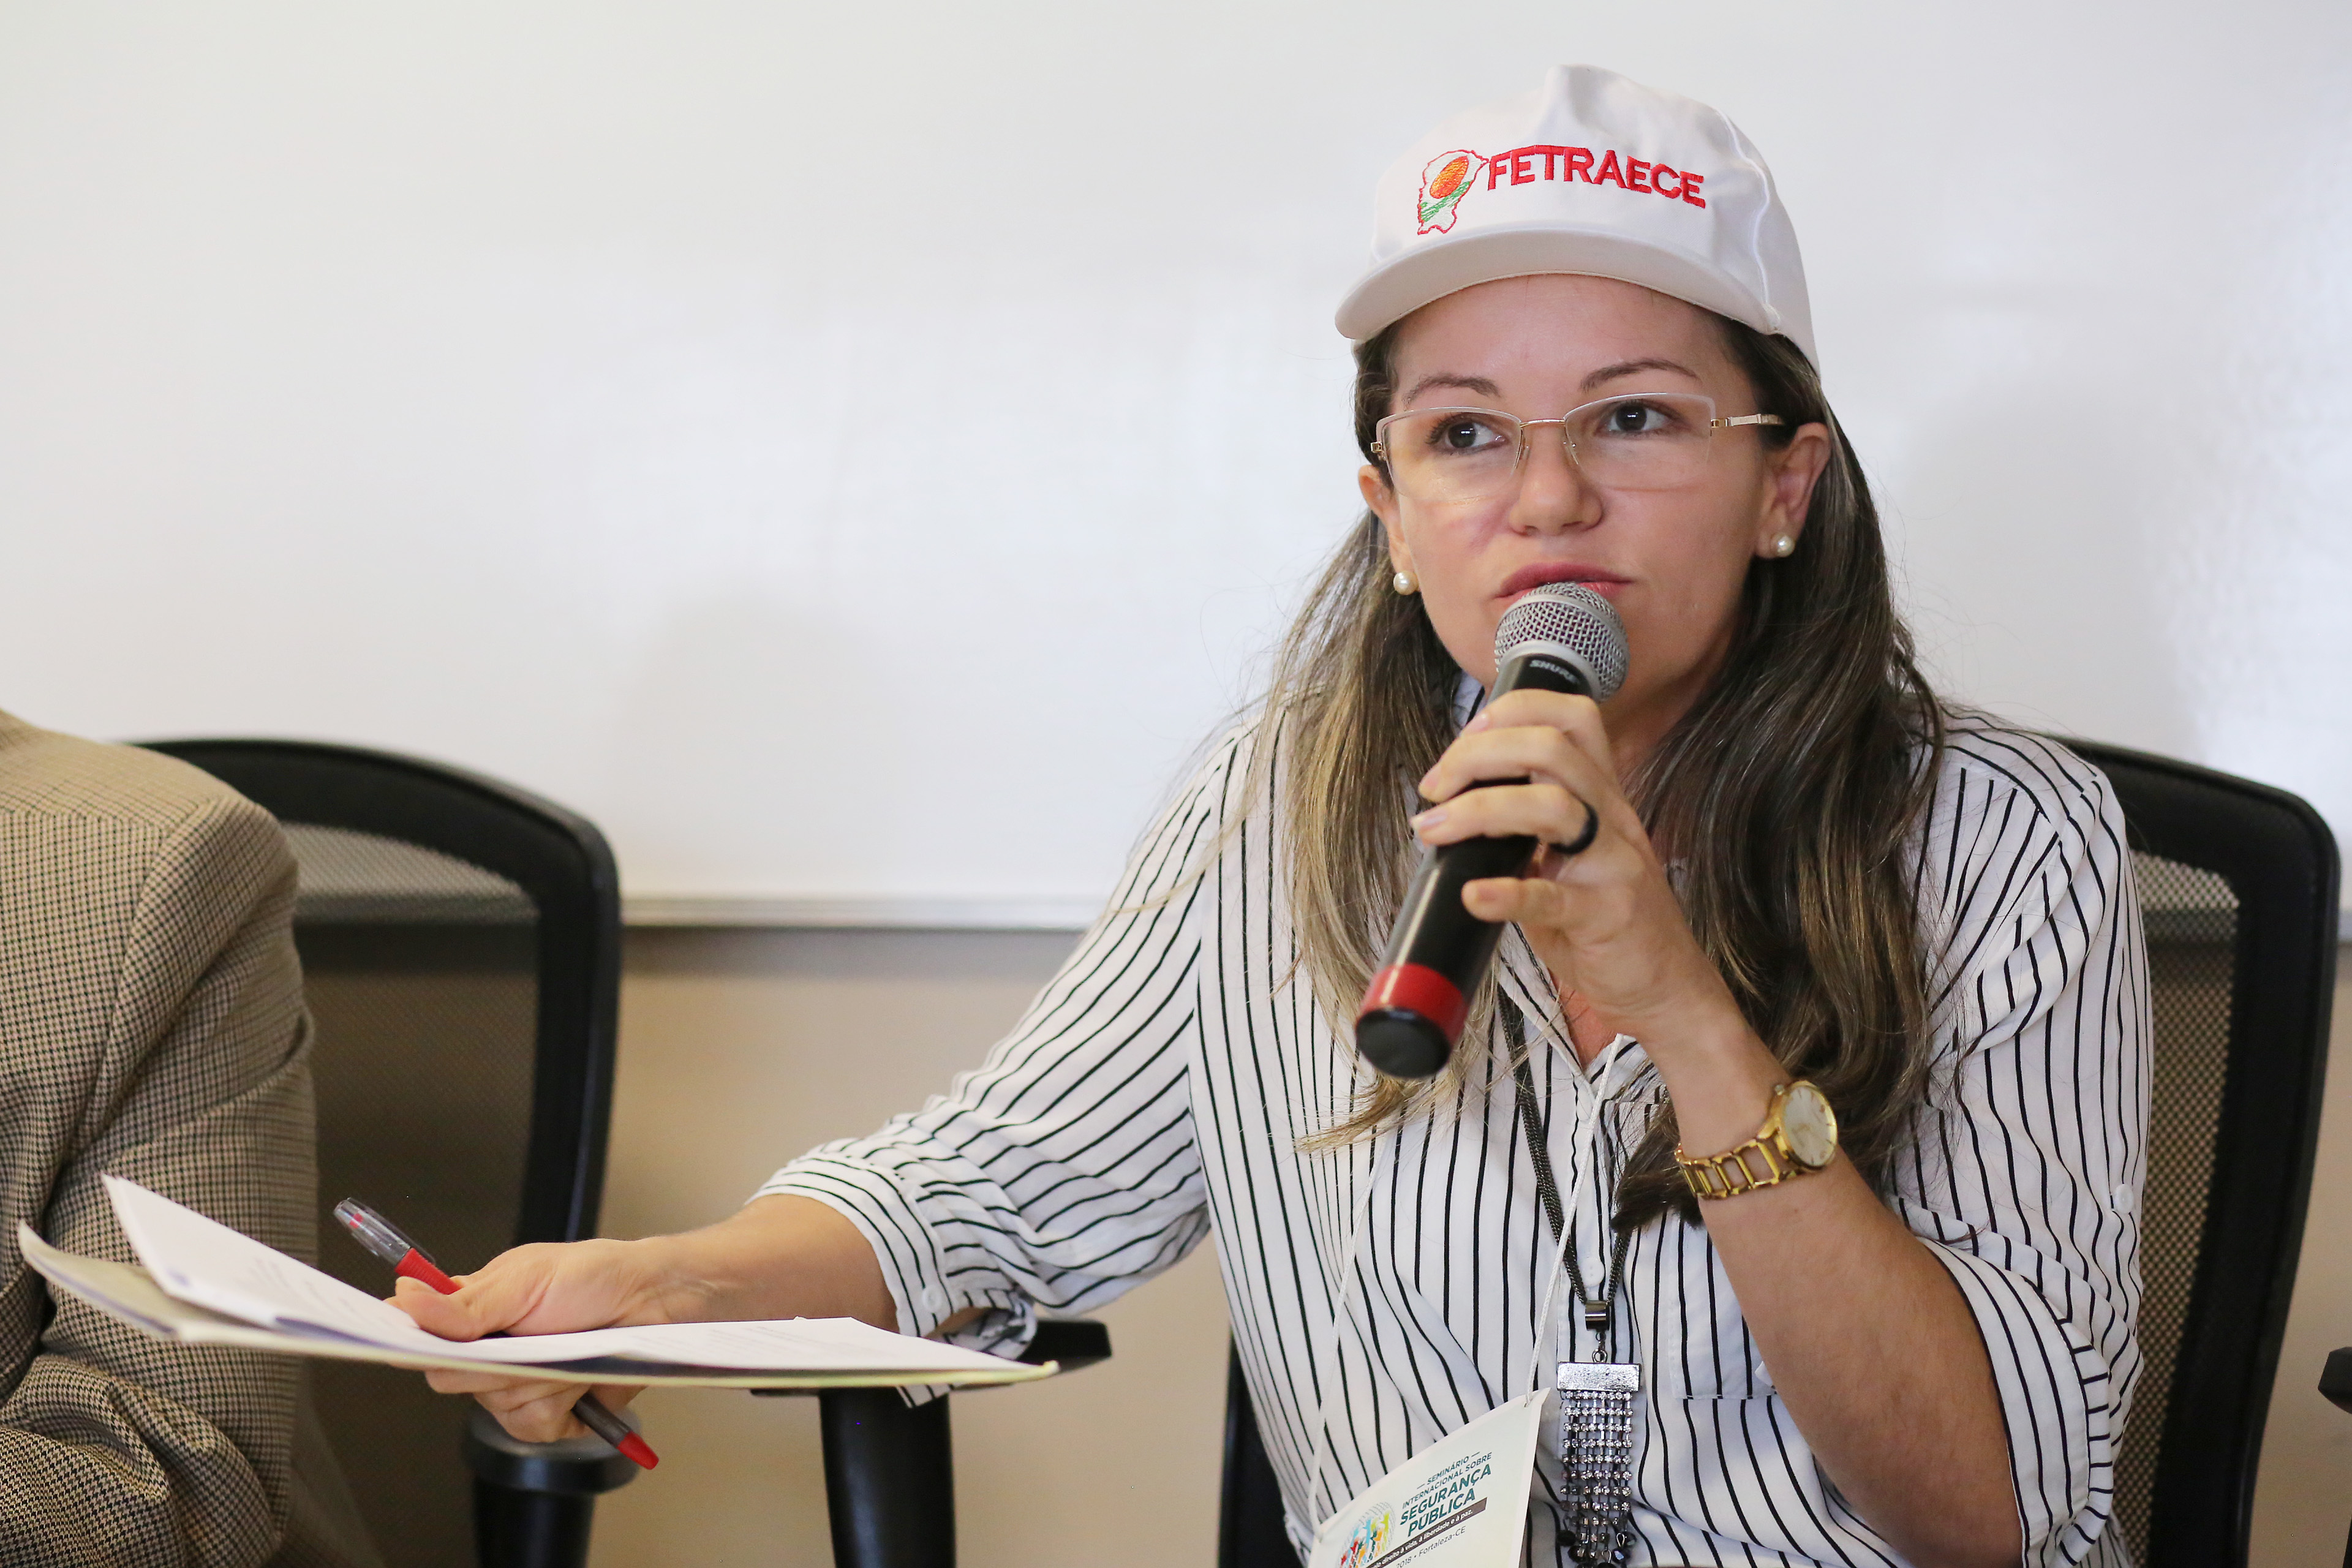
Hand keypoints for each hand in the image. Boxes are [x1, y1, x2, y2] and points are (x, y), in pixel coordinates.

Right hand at [390, 1194, 895, 1443]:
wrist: (658, 1304)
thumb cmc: (598, 1275)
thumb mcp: (528, 1277)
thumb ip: (465, 1302)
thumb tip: (403, 1297)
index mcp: (472, 1309)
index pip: (416, 1335)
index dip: (409, 1340)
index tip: (407, 1338)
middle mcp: (488, 1349)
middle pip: (454, 1380)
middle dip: (495, 1361)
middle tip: (536, 1332)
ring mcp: (516, 1382)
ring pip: (496, 1407)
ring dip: (539, 1381)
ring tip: (570, 1350)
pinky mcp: (547, 1413)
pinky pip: (532, 1429)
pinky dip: (561, 1408)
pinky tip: (581, 1382)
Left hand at [1409, 687, 1740, 1052]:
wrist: (1662, 983)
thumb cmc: (1603, 915)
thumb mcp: (1568, 852)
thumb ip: (1524, 822)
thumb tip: (1448, 805)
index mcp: (1601, 793)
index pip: (1571, 716)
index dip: (1512, 712)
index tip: (1463, 742)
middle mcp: (1612, 816)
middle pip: (1550, 749)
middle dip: (1478, 755)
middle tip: (1434, 789)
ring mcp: (1613, 863)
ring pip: (1555, 806)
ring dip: (1480, 809)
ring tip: (1435, 830)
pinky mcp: (1607, 916)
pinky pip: (1554, 897)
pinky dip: (1507, 893)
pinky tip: (1474, 896)